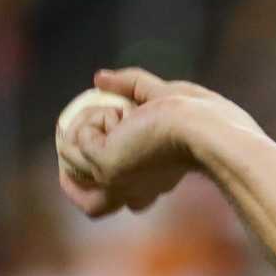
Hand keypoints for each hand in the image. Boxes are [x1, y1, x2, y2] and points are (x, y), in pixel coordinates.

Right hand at [56, 67, 263, 217]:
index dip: (95, 160)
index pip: (112, 194)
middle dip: (73, 152)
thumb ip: (131, 85)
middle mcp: (132, 191)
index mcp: (151, 181)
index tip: (110, 122)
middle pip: (85, 196)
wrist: (205, 128)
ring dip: (84, 124)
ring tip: (120, 114)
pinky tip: (122, 116)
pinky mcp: (104, 168)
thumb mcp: (160, 95)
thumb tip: (99, 79)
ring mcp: (114, 182)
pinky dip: (92, 117)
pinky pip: (73, 138)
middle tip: (93, 120)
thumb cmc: (199, 113)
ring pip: (69, 156)